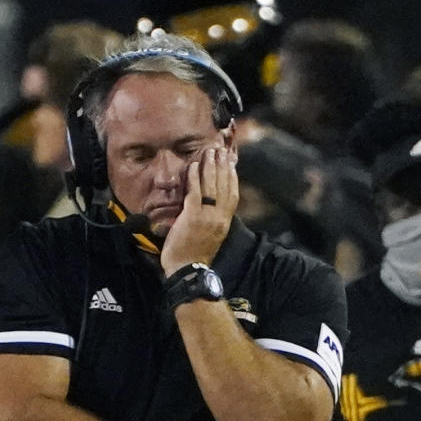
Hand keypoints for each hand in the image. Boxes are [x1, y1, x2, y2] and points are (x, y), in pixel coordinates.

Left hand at [161, 147, 238, 273]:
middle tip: (220, 151)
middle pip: (224, 186)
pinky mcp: (193, 216)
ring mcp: (207, 216)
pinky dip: (195, 177)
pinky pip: (195, 192)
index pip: (232, 194)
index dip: (232, 177)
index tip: (230, 163)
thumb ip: (212, 221)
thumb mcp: (210, 237)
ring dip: (210, 166)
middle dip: (223, 166)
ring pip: (212, 186)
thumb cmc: (195, 256)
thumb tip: (210, 208)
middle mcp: (219, 217)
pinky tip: (194, 165)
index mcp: (225, 222)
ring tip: (209, 152)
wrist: (189, 270)